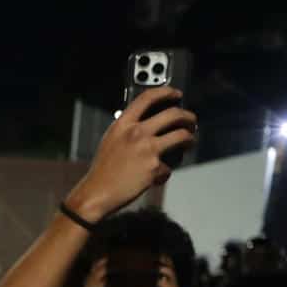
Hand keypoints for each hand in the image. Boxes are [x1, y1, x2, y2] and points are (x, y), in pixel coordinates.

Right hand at [67, 86, 196, 221]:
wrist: (96, 194)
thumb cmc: (102, 171)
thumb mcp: (110, 141)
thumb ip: (128, 130)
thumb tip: (150, 124)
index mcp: (122, 124)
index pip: (148, 98)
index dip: (166, 92)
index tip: (176, 94)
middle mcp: (136, 133)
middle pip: (173, 114)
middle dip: (188, 117)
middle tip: (191, 123)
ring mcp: (146, 149)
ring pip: (182, 136)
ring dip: (190, 138)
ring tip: (188, 143)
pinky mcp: (154, 167)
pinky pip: (169, 167)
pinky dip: (164, 173)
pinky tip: (155, 177)